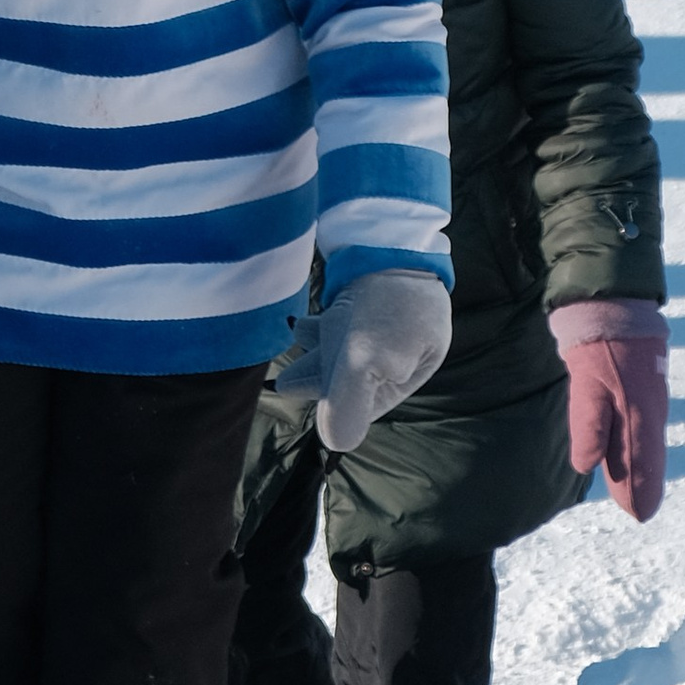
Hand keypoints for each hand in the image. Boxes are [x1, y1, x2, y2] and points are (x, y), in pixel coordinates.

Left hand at [269, 267, 451, 452]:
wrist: (395, 241)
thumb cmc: (386, 306)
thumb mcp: (367, 359)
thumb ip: (348, 401)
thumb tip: (334, 444)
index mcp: (402, 377)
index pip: (360, 406)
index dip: (329, 404)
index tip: (293, 391)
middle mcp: (393, 357)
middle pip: (347, 379)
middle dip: (315, 378)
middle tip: (283, 381)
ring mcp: (380, 329)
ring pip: (338, 350)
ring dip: (313, 352)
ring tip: (291, 346)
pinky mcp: (366, 303)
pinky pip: (336, 323)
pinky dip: (317, 326)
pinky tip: (298, 322)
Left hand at [551, 301, 668, 520]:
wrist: (614, 304)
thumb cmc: (598, 344)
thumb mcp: (587, 382)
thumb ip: (588, 423)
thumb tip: (587, 466)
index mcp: (639, 414)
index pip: (642, 463)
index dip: (640, 490)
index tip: (638, 515)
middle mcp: (650, 411)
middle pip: (647, 457)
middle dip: (641, 484)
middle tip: (637, 512)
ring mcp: (649, 399)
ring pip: (645, 442)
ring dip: (641, 468)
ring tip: (634, 491)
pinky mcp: (642, 387)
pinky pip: (642, 427)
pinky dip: (638, 446)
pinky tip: (631, 451)